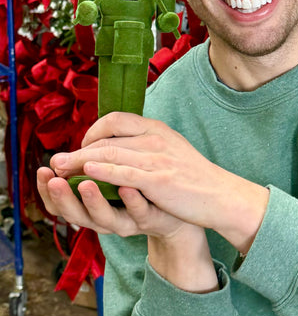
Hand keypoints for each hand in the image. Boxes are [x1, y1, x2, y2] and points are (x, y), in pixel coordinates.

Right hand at [37, 166, 184, 239]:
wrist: (175, 210)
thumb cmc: (137, 190)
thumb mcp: (112, 176)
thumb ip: (94, 164)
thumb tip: (73, 148)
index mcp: (89, 206)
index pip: (59, 203)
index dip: (47, 190)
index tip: (42, 172)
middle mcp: (104, 217)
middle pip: (76, 214)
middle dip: (63, 198)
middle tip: (54, 181)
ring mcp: (127, 220)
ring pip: (104, 217)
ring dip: (94, 201)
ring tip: (86, 183)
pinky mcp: (149, 219)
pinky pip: (138, 212)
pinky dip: (132, 201)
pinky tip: (127, 187)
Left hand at [48, 112, 268, 251]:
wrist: (221, 196)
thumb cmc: (195, 178)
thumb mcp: (171, 150)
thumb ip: (147, 144)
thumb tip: (121, 145)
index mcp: (156, 129)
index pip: (116, 119)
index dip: (93, 132)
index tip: (83, 147)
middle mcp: (154, 139)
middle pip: (106, 139)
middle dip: (77, 150)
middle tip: (57, 161)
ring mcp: (156, 158)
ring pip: (109, 154)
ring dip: (79, 162)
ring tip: (60, 170)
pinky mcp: (158, 180)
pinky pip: (124, 172)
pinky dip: (102, 171)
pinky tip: (85, 174)